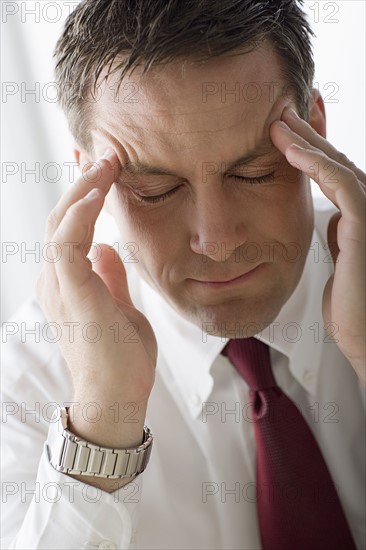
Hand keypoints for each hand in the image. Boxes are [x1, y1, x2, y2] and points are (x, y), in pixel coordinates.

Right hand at [35, 150, 157, 447]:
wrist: (117, 397)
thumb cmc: (120, 357)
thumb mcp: (119, 306)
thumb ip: (108, 277)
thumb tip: (105, 249)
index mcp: (67, 281)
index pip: (69, 227)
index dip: (82, 196)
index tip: (100, 169)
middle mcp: (55, 279)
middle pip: (61, 218)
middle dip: (81, 183)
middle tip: (104, 154)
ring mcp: (59, 286)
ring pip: (60, 223)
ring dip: (81, 190)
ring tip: (105, 163)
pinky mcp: (70, 293)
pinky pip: (67, 243)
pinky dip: (80, 214)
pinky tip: (99, 192)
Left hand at [270, 107, 364, 384]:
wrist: (365, 337)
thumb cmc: (353, 305)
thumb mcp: (342, 260)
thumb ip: (340, 235)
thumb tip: (332, 218)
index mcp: (360, 217)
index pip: (335, 175)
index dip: (310, 153)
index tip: (282, 136)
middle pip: (336, 163)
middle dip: (308, 137)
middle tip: (278, 115)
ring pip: (338, 166)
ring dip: (307, 142)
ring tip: (278, 122)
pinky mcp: (365, 225)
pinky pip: (341, 184)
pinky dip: (315, 164)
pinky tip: (290, 150)